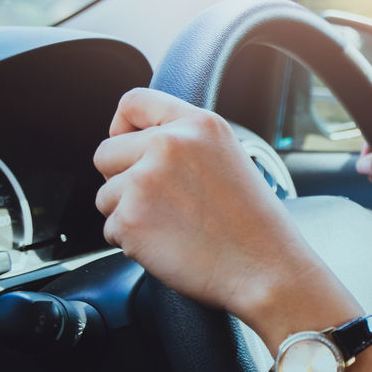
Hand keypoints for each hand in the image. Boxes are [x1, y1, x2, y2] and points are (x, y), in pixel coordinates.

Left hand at [94, 88, 328, 321]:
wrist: (265, 268)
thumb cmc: (254, 225)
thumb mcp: (229, 158)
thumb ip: (186, 142)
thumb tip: (139, 144)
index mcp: (198, 125)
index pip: (133, 102)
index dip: (122, 126)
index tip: (128, 145)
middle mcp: (169, 144)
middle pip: (106, 153)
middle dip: (122, 179)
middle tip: (161, 202)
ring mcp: (145, 180)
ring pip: (106, 195)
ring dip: (128, 214)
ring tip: (173, 226)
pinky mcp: (130, 218)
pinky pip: (109, 228)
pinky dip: (132, 241)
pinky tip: (169, 244)